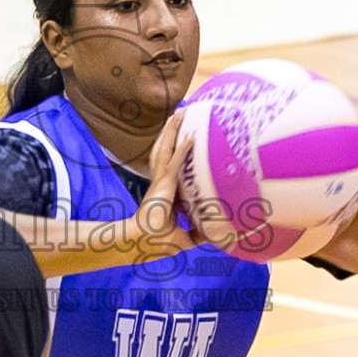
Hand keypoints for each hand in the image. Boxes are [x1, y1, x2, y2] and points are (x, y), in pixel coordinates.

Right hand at [133, 110, 199, 258]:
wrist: (142, 243)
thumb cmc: (157, 242)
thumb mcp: (184, 237)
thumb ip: (197, 233)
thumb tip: (215, 235)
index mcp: (164, 192)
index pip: (170, 165)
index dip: (176, 150)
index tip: (184, 137)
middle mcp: (161, 182)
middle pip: (165, 150)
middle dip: (171, 132)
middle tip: (178, 114)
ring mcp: (160, 182)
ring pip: (166, 149)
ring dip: (172, 131)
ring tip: (178, 114)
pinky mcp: (163, 185)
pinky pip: (175, 162)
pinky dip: (183, 149)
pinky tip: (191, 137)